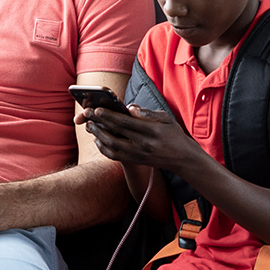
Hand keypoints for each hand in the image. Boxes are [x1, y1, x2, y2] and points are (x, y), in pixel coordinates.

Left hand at [81, 104, 202, 172]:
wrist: (183, 158)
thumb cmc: (174, 134)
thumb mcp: (166, 118)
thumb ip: (147, 113)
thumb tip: (129, 107)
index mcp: (152, 131)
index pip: (126, 123)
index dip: (110, 116)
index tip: (97, 109)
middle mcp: (144, 144)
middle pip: (116, 133)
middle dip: (99, 123)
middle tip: (87, 115)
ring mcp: (139, 155)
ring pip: (112, 146)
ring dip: (98, 136)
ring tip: (89, 126)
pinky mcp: (136, 161)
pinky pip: (115, 156)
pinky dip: (104, 148)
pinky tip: (98, 140)